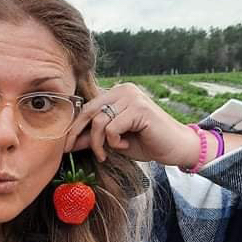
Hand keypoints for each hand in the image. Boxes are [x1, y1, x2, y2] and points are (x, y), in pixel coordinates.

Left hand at [64, 83, 198, 165]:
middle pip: (89, 111)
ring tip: (110, 152)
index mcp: (117, 93)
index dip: (73, 126)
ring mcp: (132, 97)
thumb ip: (93, 137)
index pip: (87, 107)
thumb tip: (69, 142)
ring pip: (99, 121)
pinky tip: (125, 145)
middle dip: (77, 133)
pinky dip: (114, 142)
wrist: (175, 148)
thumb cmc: (146, 142)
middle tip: (71, 150)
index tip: (65, 144)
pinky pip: (112, 127)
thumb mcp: (113, 141)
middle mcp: (123, 90)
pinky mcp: (139, 108)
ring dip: (99, 143)